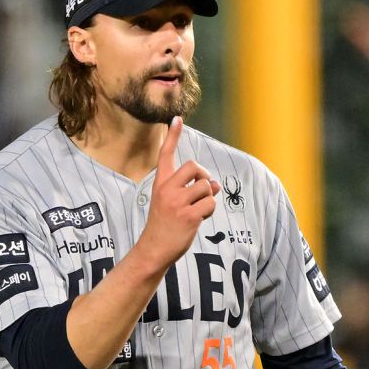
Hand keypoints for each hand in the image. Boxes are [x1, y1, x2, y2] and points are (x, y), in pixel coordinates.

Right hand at [138, 116, 219, 267]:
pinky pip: (210, 204)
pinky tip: (199, 220)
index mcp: (160, 184)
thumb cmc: (163, 227)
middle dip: (204, 177)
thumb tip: (215, 184)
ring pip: (206, 187)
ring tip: (199, 210)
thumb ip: (189, 191)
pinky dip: (209, 211)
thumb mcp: (170, 204)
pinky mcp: (189, 216)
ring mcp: (177, 202)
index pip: (166, 155)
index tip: (177, 118)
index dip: (173, 136)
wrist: (153, 250)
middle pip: (194, 167)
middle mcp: (167, 190)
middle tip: (203, 190)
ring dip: (208, 198)